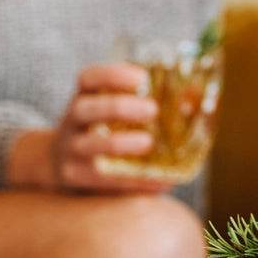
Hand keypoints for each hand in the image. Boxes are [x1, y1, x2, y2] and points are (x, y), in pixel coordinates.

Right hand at [8, 64, 168, 193]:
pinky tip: (157, 181)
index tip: (141, 78)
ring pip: (87, 144)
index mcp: (86, 97)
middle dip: (118, 107)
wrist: (60, 162)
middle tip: (152, 109)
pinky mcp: (74, 176)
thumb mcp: (113, 110)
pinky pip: (99, 178)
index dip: (112, 75)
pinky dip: (131, 179)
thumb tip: (197, 100)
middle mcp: (73, 120)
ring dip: (119, 143)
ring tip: (148, 142)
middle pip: (84, 109)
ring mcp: (70, 149)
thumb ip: (145, 103)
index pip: (88, 78)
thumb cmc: (105, 130)